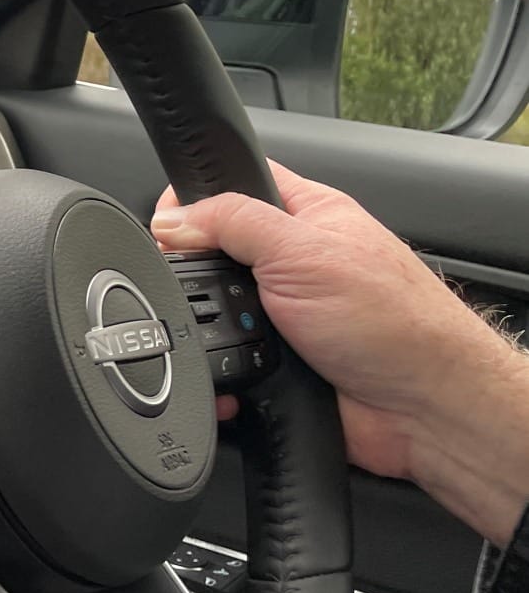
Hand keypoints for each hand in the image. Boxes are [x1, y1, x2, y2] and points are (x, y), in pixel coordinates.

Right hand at [149, 161, 528, 543]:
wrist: (424, 408)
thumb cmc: (397, 323)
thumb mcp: (304, 251)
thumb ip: (233, 223)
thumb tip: (173, 218)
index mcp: (307, 217)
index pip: (236, 184)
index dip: (194, 197)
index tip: (167, 224)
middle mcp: (293, 264)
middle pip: (212, 254)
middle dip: (196, 276)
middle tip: (205, 287)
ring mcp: (282, 316)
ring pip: (212, 315)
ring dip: (210, 332)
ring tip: (232, 337)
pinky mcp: (273, 364)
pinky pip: (222, 366)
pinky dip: (218, 375)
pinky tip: (231, 375)